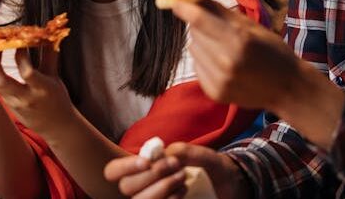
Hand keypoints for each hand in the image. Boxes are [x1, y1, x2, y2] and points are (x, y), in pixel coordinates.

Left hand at [0, 46, 71, 134]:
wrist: (55, 125)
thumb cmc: (57, 99)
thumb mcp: (55, 78)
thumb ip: (50, 56)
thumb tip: (50, 36)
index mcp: (42, 89)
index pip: (27, 73)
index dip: (21, 57)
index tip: (19, 41)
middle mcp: (25, 97)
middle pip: (0, 81)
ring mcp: (13, 102)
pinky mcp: (7, 103)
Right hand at [103, 143, 249, 198]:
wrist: (231, 186)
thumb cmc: (211, 168)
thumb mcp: (200, 154)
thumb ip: (181, 150)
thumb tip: (160, 154)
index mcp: (144, 169)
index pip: (113, 171)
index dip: (123, 167)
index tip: (146, 161)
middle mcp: (143, 189)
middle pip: (126, 187)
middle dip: (151, 175)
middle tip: (176, 166)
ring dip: (160, 188)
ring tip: (182, 178)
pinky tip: (182, 193)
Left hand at [172, 0, 301, 111]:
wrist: (287, 88)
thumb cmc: (273, 52)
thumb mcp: (252, 27)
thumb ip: (222, 12)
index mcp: (238, 41)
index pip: (199, 19)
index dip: (184, 7)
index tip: (177, 1)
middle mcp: (225, 61)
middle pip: (194, 32)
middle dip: (199, 24)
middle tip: (215, 26)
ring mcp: (218, 80)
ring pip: (193, 49)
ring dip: (202, 43)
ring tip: (223, 47)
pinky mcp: (214, 92)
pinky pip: (197, 66)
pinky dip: (205, 60)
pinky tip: (223, 63)